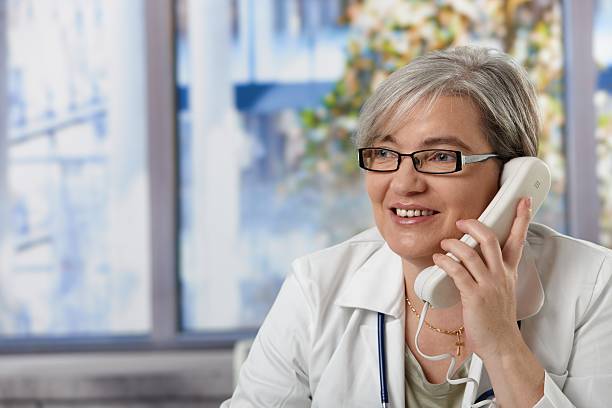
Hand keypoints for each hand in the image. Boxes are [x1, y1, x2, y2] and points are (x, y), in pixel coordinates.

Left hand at [432, 196, 531, 360]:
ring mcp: (488, 285)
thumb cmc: (497, 318)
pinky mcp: (475, 297)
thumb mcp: (502, 290)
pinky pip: (458, 272)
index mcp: (508, 272)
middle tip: (462, 221)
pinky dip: (445, 262)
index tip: (523, 201)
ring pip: (470, 253)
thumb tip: (475, 255)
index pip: (517, 240)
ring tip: (444, 244)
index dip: (521, 219)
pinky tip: (438, 260)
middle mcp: (501, 275)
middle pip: (490, 239)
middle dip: (474, 225)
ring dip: (453, 244)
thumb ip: (493, 272)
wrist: (502, 344)